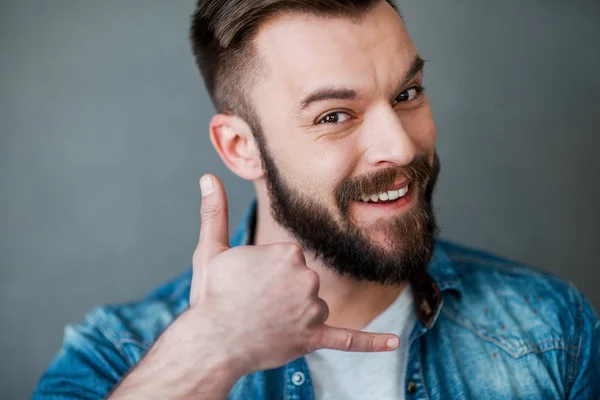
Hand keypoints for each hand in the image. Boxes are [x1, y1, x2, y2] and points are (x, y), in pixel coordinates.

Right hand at [190, 174, 399, 373]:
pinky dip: (372, 342)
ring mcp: (312, 310)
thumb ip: (214, 212)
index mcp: (289, 253)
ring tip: (265, 322)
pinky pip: (349, 339)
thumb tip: (208, 178)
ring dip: (295, 314)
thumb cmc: (211, 295)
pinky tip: (394, 343)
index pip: (291, 257)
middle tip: (255, 302)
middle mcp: (307, 278)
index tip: (250, 281)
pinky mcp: (314, 338)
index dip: (268, 271)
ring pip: (314, 305)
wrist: (212, 343)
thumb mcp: (211, 250)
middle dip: (283, 291)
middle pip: (304, 279)